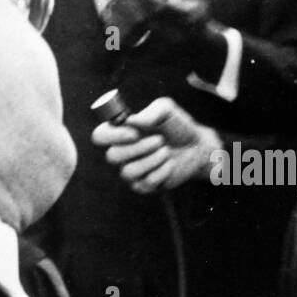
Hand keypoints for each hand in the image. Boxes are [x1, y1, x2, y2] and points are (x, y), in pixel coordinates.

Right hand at [90, 97, 222, 194]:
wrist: (196, 146)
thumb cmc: (176, 126)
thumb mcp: (166, 111)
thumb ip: (150, 111)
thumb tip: (132, 121)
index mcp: (120, 133)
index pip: (99, 136)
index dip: (113, 136)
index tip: (135, 133)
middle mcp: (121, 153)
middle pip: (112, 156)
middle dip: (138, 148)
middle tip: (160, 140)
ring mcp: (131, 171)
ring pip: (128, 172)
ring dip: (152, 160)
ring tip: (167, 151)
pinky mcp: (144, 186)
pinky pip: (145, 183)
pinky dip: (161, 171)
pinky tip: (170, 163)